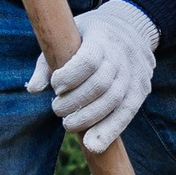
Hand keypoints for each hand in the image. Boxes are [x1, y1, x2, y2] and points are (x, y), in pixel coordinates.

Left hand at [27, 0, 157, 151]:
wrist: (132, 29)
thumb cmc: (88, 37)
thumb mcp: (66, 38)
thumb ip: (47, 63)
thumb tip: (34, 89)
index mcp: (102, 37)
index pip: (89, 61)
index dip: (70, 77)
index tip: (55, 86)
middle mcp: (122, 55)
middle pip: (101, 85)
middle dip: (75, 102)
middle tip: (57, 109)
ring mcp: (135, 73)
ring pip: (114, 101)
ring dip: (89, 119)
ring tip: (69, 124)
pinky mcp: (141, 90)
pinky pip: (127, 114)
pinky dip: (110, 131)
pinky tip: (94, 145)